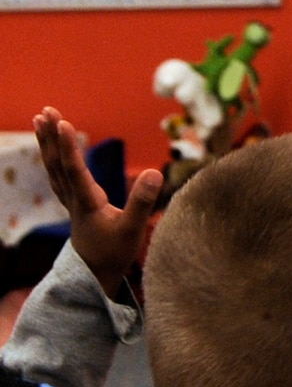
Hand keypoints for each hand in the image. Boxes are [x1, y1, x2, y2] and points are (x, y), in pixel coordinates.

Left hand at [33, 108, 160, 296]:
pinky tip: (52, 147)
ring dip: (48, 144)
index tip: (63, 123)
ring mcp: (71, 201)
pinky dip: (54, 157)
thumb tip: (153, 171)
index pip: (74, 171)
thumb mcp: (133, 230)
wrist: (95, 274)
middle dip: (51, 138)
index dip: (69, 147)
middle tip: (47, 112)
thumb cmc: (115, 253)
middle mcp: (74, 199)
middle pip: (57, 164)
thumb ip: (141, 202)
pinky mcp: (74, 203)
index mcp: (87, 203)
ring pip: (54, 168)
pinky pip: (58, 174)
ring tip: (41, 120)